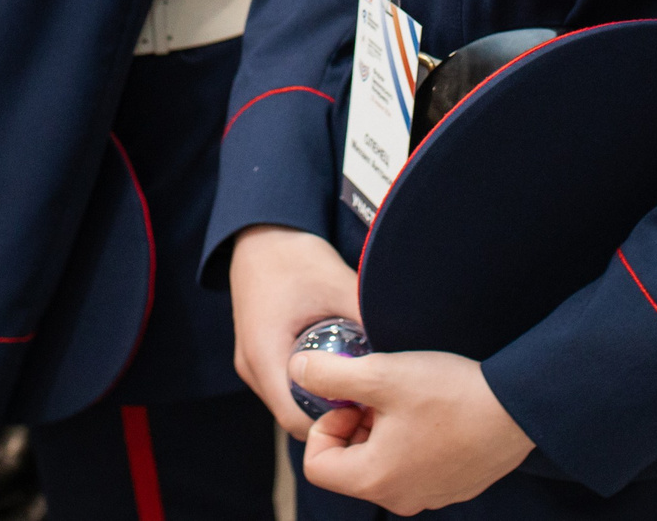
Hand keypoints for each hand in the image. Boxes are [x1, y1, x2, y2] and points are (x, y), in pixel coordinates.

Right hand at [229, 224, 360, 437]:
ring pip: (289, 402)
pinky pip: (285, 385)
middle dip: (330, 416)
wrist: (261, 233)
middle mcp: (252, 366)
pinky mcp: (260, 353)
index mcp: (264, 354)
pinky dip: (310, 387)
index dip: (330, 424)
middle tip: (370, 403)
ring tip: (359, 388)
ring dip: (320, 402)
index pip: (294, 418)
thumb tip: (404, 342)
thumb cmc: (293, 256)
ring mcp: (253, 361)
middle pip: (292, 415)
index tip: (364, 409)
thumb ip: (365, 314)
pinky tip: (340, 371)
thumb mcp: (335, 283)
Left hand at [296, 349, 534, 514]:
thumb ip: (330, 374)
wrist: (518, 407)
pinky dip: (412, 440)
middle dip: (355, 425)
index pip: (316, 464)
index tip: (350, 397)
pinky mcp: (454, 487)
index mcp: (374, 479)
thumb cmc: (449, 392)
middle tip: (378, 392)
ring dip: (383, 431)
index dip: (325, 425)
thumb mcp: (381, 373)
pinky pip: (415, 467)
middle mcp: (400, 498)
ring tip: (407, 398)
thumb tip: (296, 370)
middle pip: (350, 465)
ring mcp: (430, 496)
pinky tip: (434, 411)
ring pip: (383, 464)